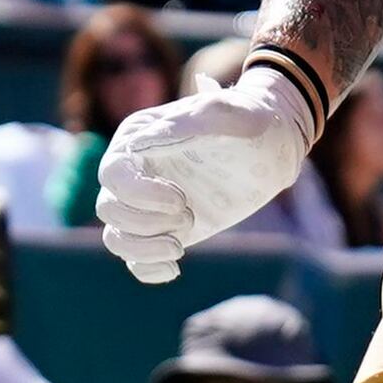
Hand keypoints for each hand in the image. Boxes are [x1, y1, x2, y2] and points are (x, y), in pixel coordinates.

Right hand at [93, 59, 315, 282]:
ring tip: (180, 245)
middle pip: (108, 209)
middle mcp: (135, 173)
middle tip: (188, 215)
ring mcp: (147, 204)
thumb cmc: (248, 120)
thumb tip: (139, 144)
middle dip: (146, 222)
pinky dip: (147, 269)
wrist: (273, 146)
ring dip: (144, 248)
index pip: (112, 175)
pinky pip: (134, 260)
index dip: (138, 196)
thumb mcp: (224, 113)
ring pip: (116, 238)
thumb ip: (186, 123)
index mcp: (138, 139)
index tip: (180, 200)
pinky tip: (175, 269)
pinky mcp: (164, 229)